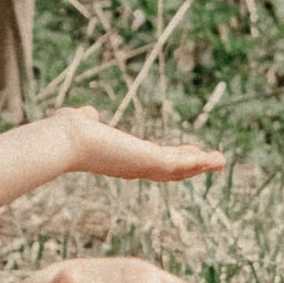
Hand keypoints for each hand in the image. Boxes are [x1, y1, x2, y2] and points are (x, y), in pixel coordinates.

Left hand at [57, 110, 228, 186]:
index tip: (186, 154)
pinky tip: (214, 159)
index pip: (152, 161)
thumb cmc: (65, 134)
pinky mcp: (148, 161)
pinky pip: (179, 164)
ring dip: (200, 165)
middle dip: (192, 166)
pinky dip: (198, 162)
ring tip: (220, 161)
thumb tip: (87, 112)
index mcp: (121, 159)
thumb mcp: (81, 122)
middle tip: (211, 161)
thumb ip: (87, 118)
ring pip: (178, 169)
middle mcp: (133, 167)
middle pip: (170, 170)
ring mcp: (141, 166)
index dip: (171, 159)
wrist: (63, 140)